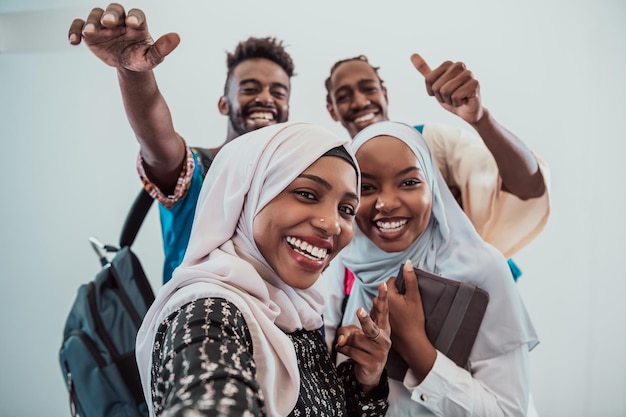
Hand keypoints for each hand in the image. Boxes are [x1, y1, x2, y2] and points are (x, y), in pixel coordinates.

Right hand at [68, 3, 179, 71]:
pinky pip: (79, 25)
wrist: (127, 66)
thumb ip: (162, 48)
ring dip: (91, 22)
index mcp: (137, 24)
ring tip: (89, 34)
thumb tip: (176, 37)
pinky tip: (73, 41)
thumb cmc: (141, 58)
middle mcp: (120, 20)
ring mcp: (104, 24)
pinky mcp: (90, 32)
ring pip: (96, 14)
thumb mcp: (152, 58)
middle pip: (114, 9)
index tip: (132, 24)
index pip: (136, 14)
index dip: (134, 17)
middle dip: (111, 15)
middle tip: (109, 23)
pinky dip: (74, 29)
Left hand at [335, 282, 390, 390]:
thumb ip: (348, 331)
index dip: (382, 298)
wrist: (369, 373)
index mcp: (382, 328)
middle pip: (371, 328)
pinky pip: (350, 351)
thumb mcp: (355, 335)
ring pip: (354, 339)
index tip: (382, 285)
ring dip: (346, 341)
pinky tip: (344, 350)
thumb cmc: (363, 348)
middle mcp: (383, 339)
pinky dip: (342, 349)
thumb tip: (343, 340)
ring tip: (347, 343)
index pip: (383, 310)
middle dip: (364, 320)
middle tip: (359, 311)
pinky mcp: (372, 363)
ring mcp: (379, 352)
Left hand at [387, 260, 435, 380]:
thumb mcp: (414, 297)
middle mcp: (376, 303)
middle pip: (386, 291)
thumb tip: (407, 263)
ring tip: (400, 313)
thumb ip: (410, 279)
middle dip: (394, 295)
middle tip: (404, 305)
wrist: (410, 341)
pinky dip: (385, 312)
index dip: (401, 287)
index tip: (406, 297)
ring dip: (389, 304)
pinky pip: (379, 311)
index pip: (392, 282)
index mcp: (386, 296)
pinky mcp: (375, 320)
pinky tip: (394, 319)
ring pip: (382, 301)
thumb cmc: (413, 320)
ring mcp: (374, 312)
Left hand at [410, 53, 483, 123]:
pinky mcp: (475, 84)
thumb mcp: (435, 85)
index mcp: (448, 64)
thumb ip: (425, 71)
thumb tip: (412, 55)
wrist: (466, 110)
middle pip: (436, 86)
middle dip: (441, 96)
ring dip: (449, 100)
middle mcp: (459, 65)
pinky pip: (456, 96)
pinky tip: (464, 101)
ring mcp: (468, 74)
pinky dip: (457, 103)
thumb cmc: (451, 97)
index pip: (428, 79)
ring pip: (446, 91)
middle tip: (450, 97)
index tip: (441, 92)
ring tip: (457, 99)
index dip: (432, 91)